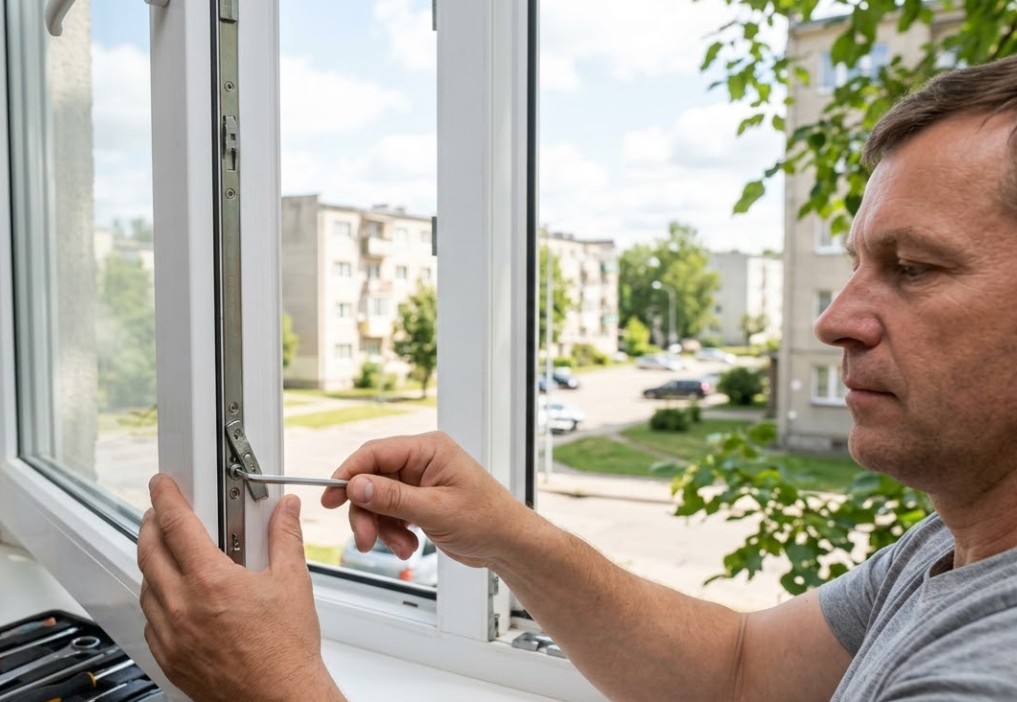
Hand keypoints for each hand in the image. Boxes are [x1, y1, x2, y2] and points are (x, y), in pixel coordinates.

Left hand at [138, 474, 344, 701]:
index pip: (176, 525)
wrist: (279, 698)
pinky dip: (157, 601)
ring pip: (146, 587)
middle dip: (150, 525)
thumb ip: (284, 538)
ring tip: (169, 554)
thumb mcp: (292, 582)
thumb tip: (285, 510)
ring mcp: (172, 635)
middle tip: (159, 514)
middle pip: (148, 552)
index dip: (165, 498)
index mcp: (211, 582)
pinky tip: (174, 598)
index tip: (162, 486)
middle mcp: (183, 607)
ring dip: (153, 563)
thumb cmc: (286, 650)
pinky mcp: (169, 658)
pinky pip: (150, 621)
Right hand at [321, 431, 530, 569]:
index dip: (348, 474)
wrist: (508, 544)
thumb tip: (356, 484)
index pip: (375, 453)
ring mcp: (420, 481)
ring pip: (378, 500)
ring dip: (382, 528)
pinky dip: (393, 532)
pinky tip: (409, 546)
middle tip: (365, 540)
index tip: (330, 498)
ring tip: (401, 547)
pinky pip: (390, 513)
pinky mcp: (419, 501)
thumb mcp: (434, 511)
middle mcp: (422, 460)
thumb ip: (392, 497)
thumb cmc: (486, 520)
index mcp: (428, 449)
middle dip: (367, 512)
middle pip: (372, 479)